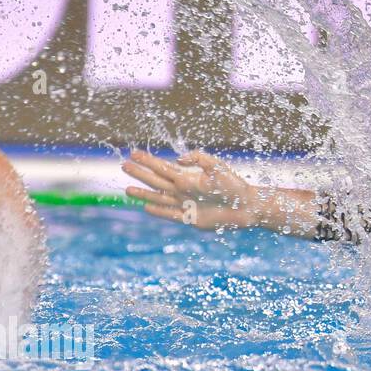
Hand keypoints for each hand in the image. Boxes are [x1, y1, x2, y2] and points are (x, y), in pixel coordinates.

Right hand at [122, 149, 258, 230]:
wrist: (246, 206)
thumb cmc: (234, 185)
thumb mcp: (217, 166)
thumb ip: (198, 158)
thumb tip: (177, 160)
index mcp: (189, 176)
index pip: (163, 167)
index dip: (148, 160)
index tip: (133, 152)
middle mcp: (184, 190)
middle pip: (156, 181)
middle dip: (140, 173)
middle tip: (124, 164)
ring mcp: (185, 204)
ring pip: (159, 197)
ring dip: (143, 193)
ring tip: (127, 189)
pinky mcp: (190, 218)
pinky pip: (169, 214)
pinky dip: (158, 210)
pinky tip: (145, 206)